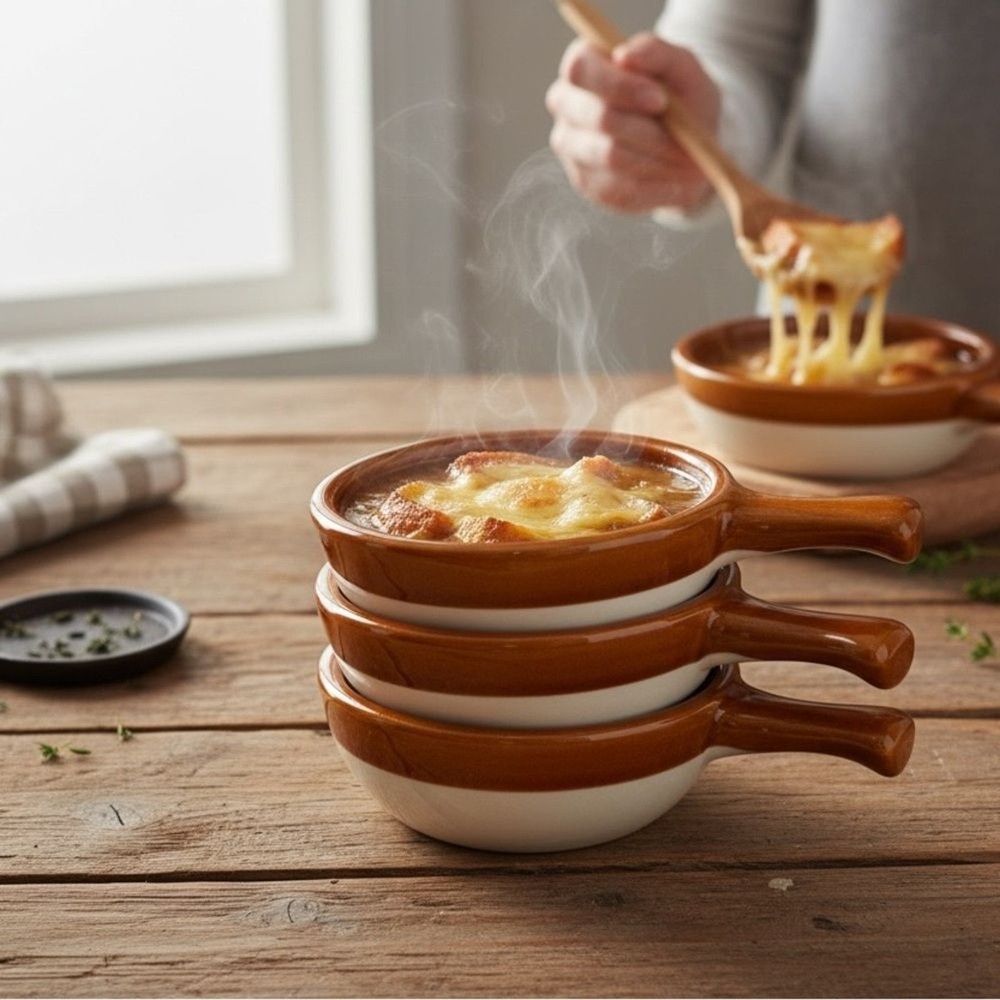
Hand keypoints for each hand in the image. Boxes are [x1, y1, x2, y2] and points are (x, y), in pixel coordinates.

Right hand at [546, 32, 720, 212]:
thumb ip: (655, 52)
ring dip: (658, 162)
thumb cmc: (679, 96)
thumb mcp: (680, 67)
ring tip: (692, 165)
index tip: (660, 101)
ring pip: (611, 157)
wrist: (684, 142)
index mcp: (582, 64)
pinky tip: (680, 185)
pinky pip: (621, 190)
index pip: (582, 70)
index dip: (620, 86)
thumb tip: (625, 56)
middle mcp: (566, 105)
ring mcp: (571, 147)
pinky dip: (657, 188)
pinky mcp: (586, 182)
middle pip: (600, 118)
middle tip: (687, 143)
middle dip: (650, 132)